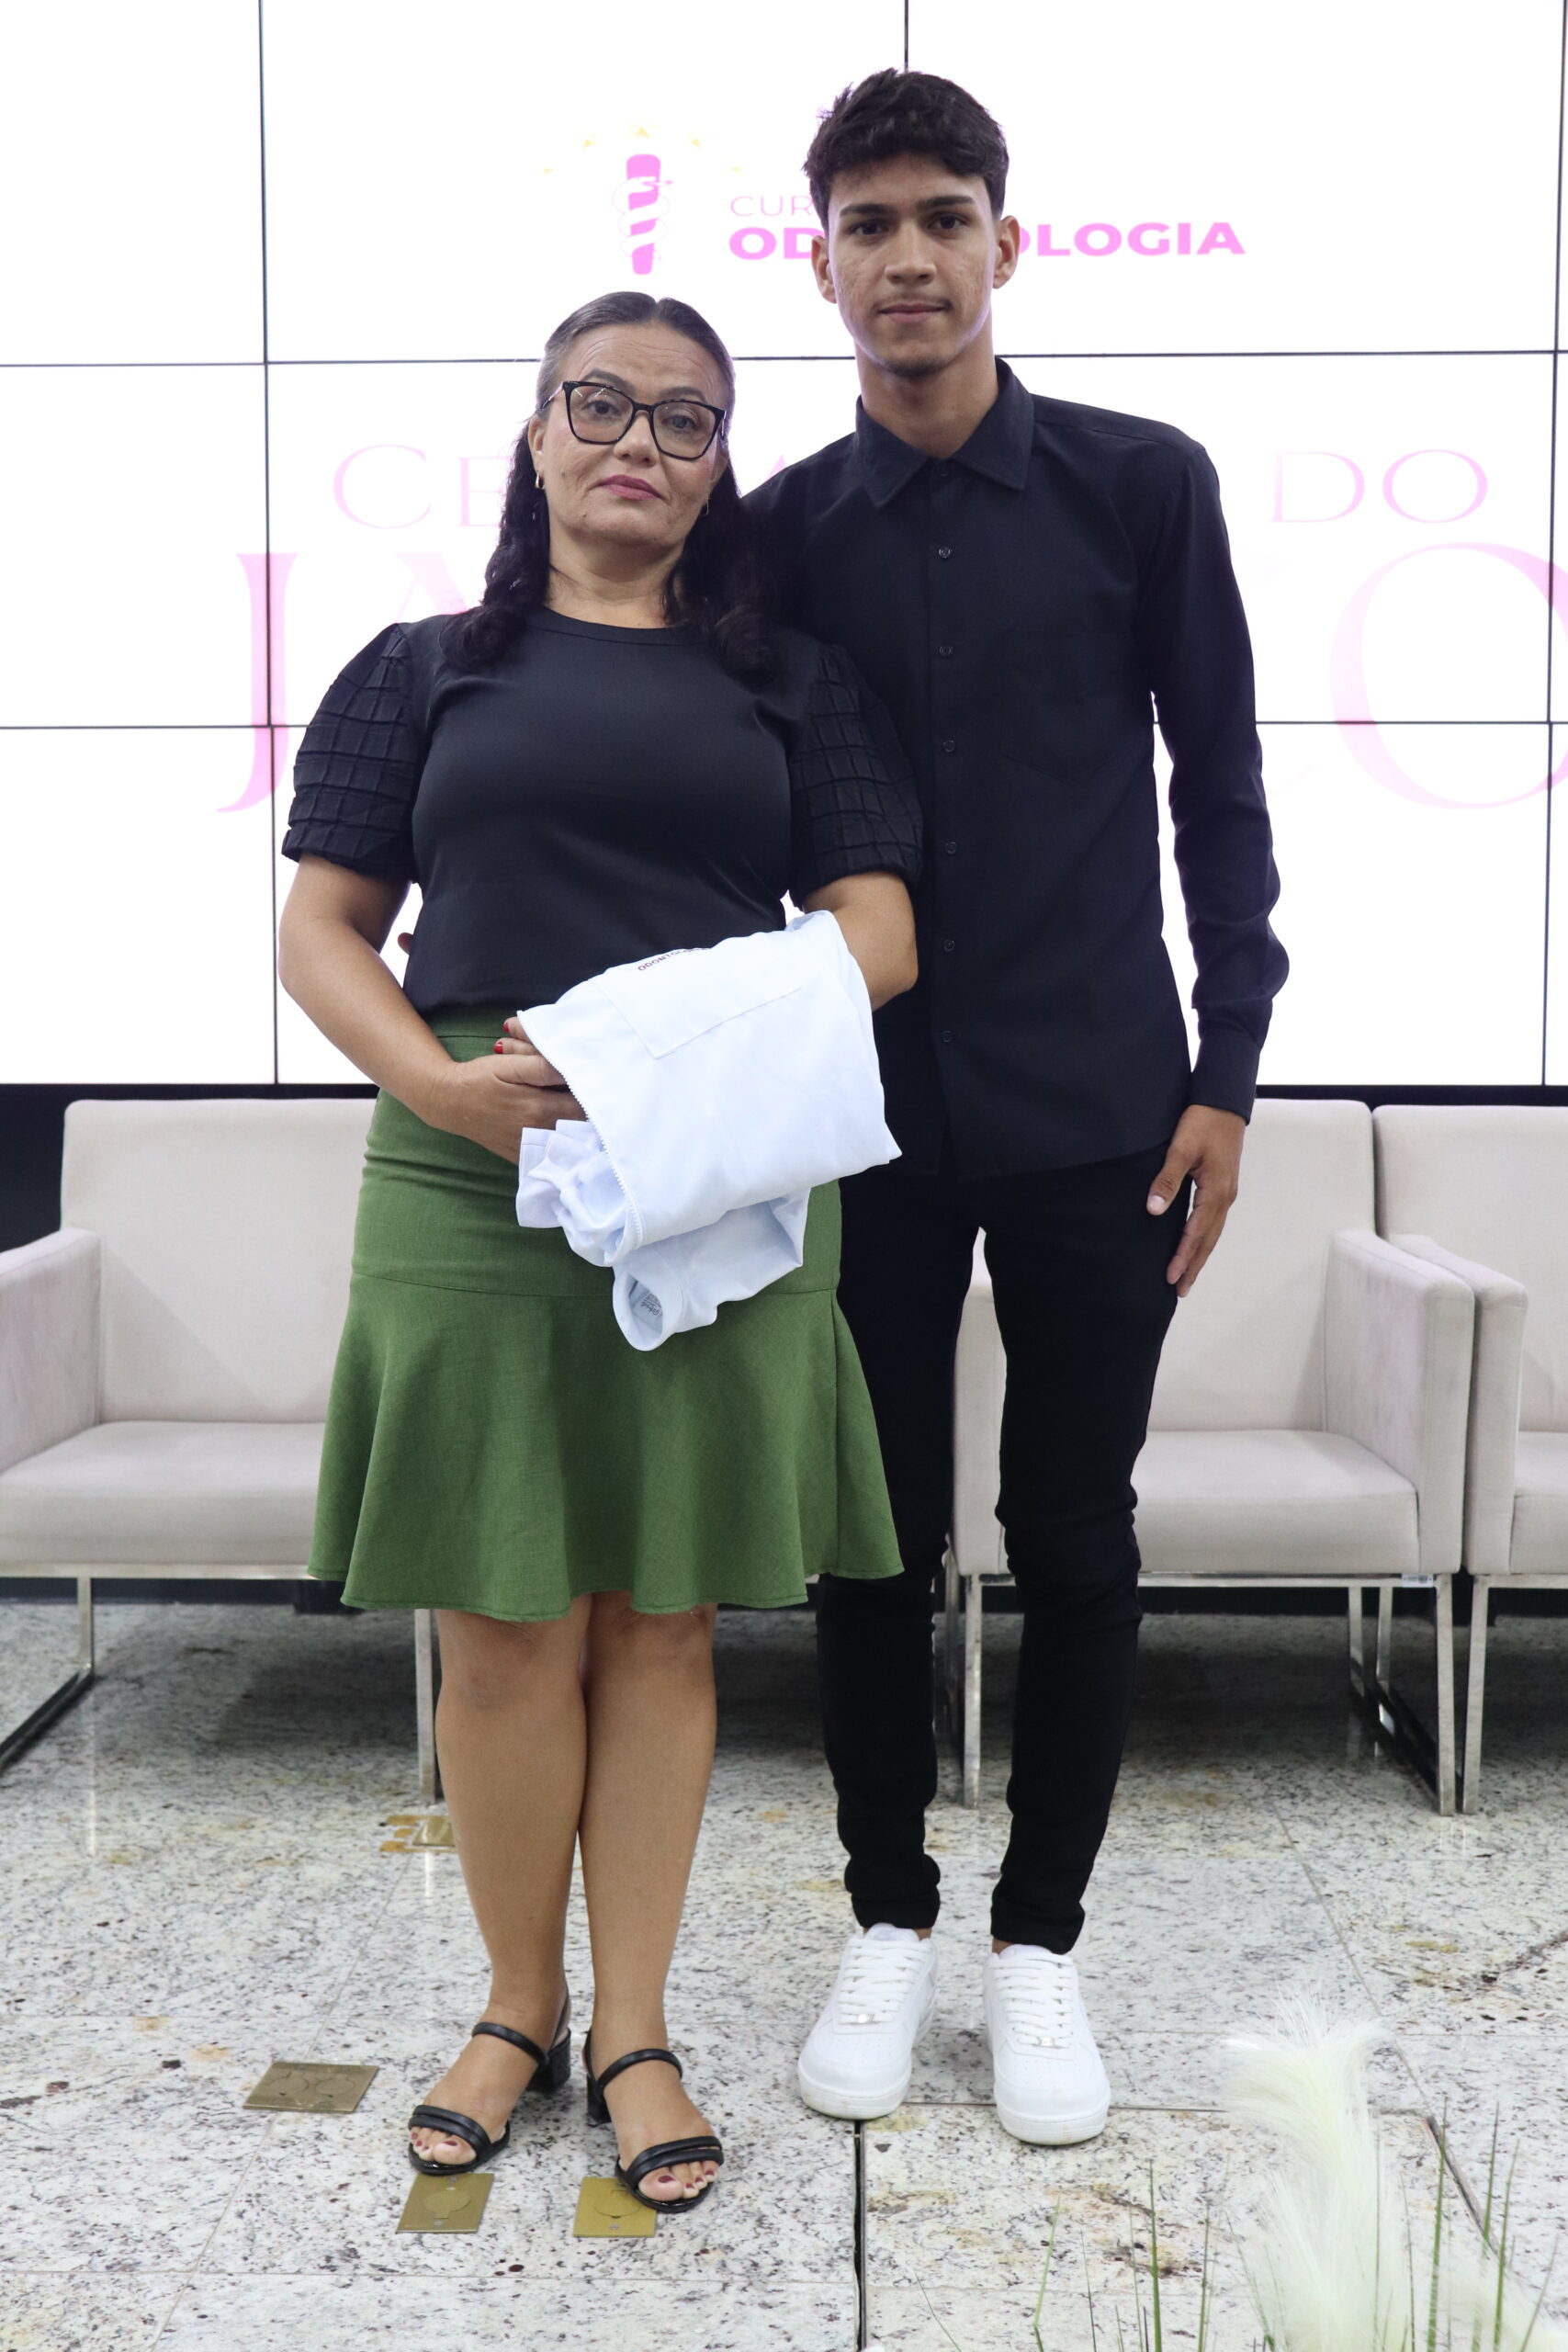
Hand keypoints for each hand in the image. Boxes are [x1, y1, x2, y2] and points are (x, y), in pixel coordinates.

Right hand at [421, 1022, 582, 1163]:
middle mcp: (538, 1133)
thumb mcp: (507, 1065)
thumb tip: (570, 1068)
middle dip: (586, 1110)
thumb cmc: (478, 1078)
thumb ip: (540, 1067)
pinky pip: (550, 1152)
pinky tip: (559, 1128)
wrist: (448, 1102)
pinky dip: (559, 1142)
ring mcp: (529, 1148)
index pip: (584, 1107)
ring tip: (576, 1110)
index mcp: (538, 1108)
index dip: (592, 1094)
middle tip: (588, 1094)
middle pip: (580, 1126)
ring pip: (567, 1141)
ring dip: (575, 1127)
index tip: (595, 1083)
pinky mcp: (521, 1154)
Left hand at [1146, 1104, 1244, 1297]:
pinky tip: (1196, 1244)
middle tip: (1181, 1291)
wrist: (1225, 1101)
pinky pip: (1213, 1221)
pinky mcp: (1224, 1185)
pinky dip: (1204, 1238)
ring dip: (1200, 1255)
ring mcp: (1227, 1192)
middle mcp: (1225, 1197)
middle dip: (1194, 1266)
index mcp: (1215, 1192)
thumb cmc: (1202, 1122)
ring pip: (1213, 1232)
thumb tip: (1154, 1210)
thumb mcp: (1181, 1148)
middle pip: (1208, 1240)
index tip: (1171, 1278)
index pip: (1196, 1233)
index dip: (1183, 1257)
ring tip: (1187, 1276)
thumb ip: (1167, 1180)